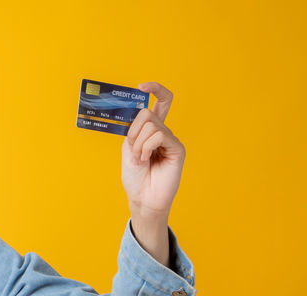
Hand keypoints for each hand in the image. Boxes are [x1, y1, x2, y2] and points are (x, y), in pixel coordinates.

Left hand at [121, 82, 184, 219]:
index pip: (161, 102)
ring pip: (150, 125)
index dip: (155, 89)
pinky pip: (158, 136)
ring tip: (141, 159)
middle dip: (133, 132)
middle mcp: (163, 131)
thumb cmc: (136, 176)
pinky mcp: (177, 148)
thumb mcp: (129, 148)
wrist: (142, 197)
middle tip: (134, 151)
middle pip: (146, 113)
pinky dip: (146, 147)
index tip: (142, 87)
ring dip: (138, 144)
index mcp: (151, 130)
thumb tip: (140, 109)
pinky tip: (147, 159)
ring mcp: (171, 139)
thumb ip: (134, 129)